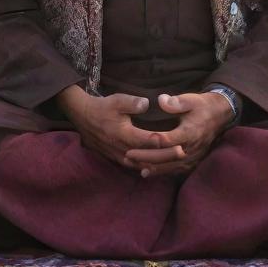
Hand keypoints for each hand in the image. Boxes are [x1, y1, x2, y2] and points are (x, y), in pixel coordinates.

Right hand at [56, 85, 178, 170]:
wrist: (84, 118)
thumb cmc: (102, 108)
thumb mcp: (117, 100)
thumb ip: (133, 103)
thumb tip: (147, 103)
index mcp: (125, 135)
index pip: (149, 143)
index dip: (166, 145)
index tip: (181, 144)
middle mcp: (123, 149)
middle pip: (149, 158)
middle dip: (167, 157)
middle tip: (183, 154)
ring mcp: (120, 156)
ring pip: (143, 165)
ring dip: (159, 164)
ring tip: (174, 162)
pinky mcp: (117, 158)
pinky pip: (135, 166)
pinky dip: (148, 166)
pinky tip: (158, 166)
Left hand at [123, 91, 230, 177]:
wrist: (219, 116)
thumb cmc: (202, 106)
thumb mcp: (191, 99)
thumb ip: (176, 102)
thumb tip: (160, 100)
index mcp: (189, 132)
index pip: (166, 142)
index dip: (149, 144)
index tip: (133, 144)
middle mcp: (191, 148)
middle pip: (165, 158)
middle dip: (145, 158)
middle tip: (128, 155)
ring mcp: (193, 157)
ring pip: (169, 167)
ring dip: (151, 167)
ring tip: (134, 166)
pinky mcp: (193, 161)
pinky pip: (175, 170)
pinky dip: (161, 171)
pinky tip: (148, 172)